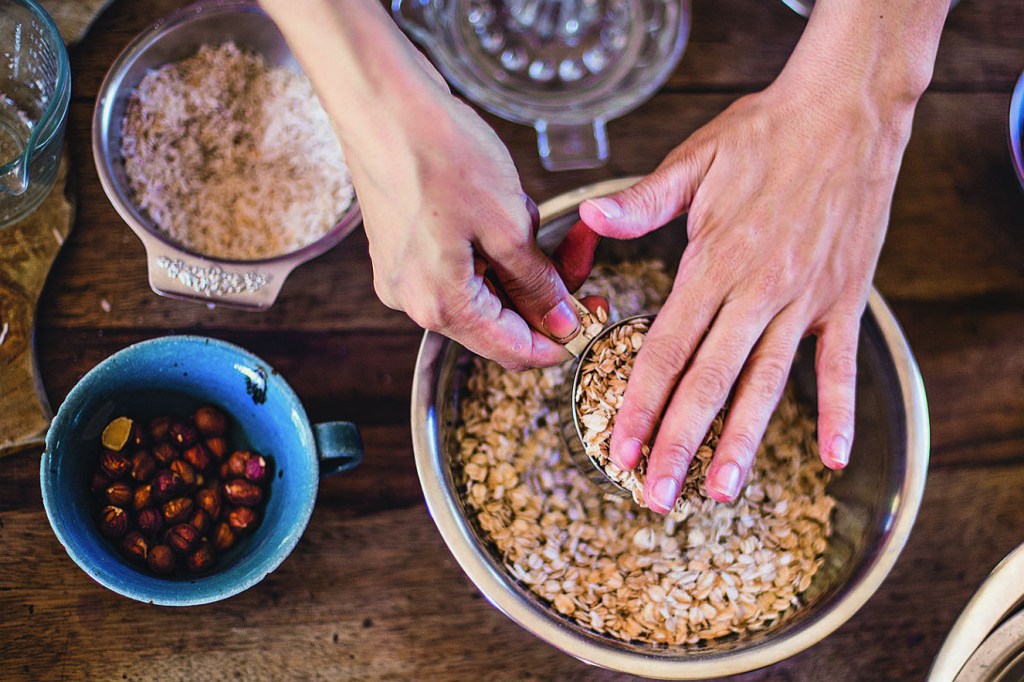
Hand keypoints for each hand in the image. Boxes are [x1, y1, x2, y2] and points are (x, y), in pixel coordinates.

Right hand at [260, 0, 598, 369]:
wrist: (381, 99)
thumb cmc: (439, 153)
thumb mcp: (508, 224)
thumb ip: (536, 283)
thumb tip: (560, 323)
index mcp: (441, 305)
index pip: (514, 352)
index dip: (560, 340)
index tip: (593, 316)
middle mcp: (415, 300)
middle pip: (499, 322)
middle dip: (541, 291)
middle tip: (575, 250)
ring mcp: (405, 274)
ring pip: (483, 290)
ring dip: (516, 262)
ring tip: (525, 208)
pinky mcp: (402, 248)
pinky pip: (462, 264)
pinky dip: (491, 245)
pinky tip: (501, 204)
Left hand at [577, 72, 915, 511]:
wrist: (846, 109)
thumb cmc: (764, 133)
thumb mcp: (693, 160)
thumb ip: (641, 202)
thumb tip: (588, 218)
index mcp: (713, 264)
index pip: (666, 350)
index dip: (639, 405)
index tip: (618, 449)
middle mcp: (758, 291)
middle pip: (709, 382)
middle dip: (678, 444)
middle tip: (655, 496)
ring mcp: (805, 300)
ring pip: (767, 384)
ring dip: (744, 442)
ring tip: (722, 493)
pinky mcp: (844, 298)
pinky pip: (840, 364)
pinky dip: (838, 411)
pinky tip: (832, 457)